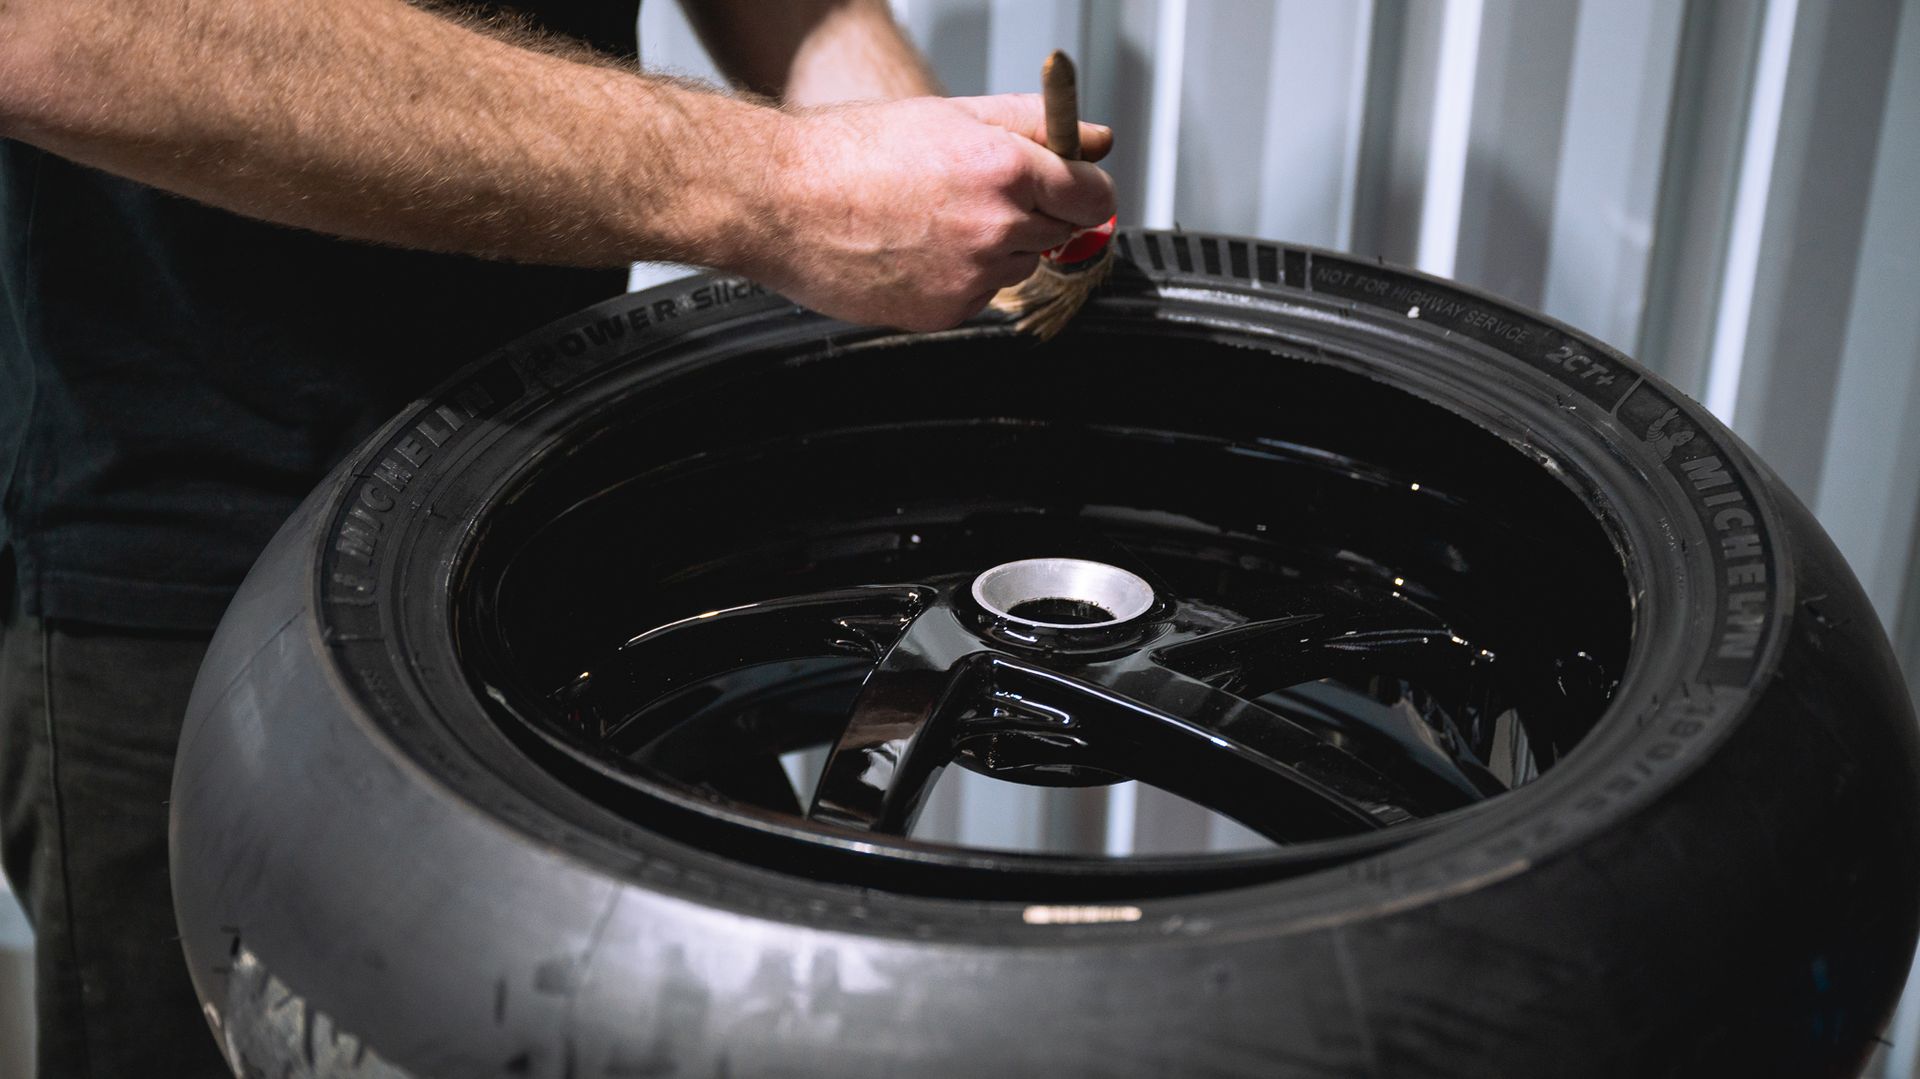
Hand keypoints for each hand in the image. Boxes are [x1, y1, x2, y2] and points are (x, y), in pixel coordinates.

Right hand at [746, 94, 1116, 331]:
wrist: (783, 202)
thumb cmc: (853, 153)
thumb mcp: (952, 115)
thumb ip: (1034, 124)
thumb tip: (1096, 140)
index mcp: (1005, 170)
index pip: (1094, 197)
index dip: (1085, 190)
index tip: (1073, 189)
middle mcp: (995, 229)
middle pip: (1058, 234)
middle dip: (1032, 214)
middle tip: (975, 192)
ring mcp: (971, 278)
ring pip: (1016, 268)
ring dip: (994, 249)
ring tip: (933, 219)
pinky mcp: (944, 313)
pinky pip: (976, 296)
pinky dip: (958, 278)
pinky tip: (915, 250)